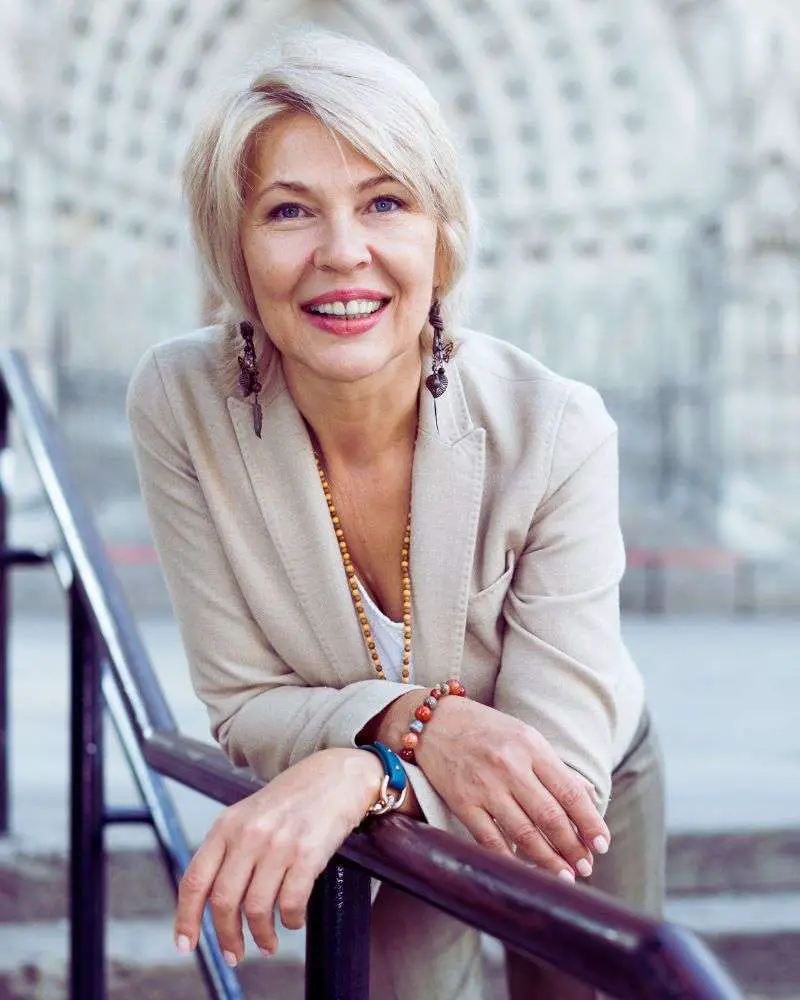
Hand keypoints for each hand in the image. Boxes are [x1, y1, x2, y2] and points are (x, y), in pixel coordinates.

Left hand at [174, 748, 383, 964]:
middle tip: (234, 954)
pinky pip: (290, 903)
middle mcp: (248, 834)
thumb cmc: (294, 797)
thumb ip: (229, 848)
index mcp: (227, 825)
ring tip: (267, 942)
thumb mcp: (249, 814)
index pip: (195, 879)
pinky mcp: (307, 854)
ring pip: (256, 908)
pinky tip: (292, 920)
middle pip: (223, 901)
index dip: (186, 918)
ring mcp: (278, 843)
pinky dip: (290, 921)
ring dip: (261, 935)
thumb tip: (212, 899)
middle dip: (226, 937)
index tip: (185, 943)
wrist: (336, 776)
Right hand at [414, 697, 609, 880]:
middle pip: (550, 816)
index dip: (589, 822)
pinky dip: (509, 858)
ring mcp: (484, 785)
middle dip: (573, 847)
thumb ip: (554, 767)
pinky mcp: (462, 801)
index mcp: (531, 746)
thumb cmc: (485, 729)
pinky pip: (490, 838)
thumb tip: (587, 797)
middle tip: (586, 867)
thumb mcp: (525, 736)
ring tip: (564, 876)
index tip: (602, 844)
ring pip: (524, 833)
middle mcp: (510, 765)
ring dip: (548, 860)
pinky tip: (523, 870)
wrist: (434, 721)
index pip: (570, 792)